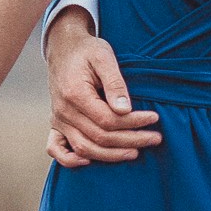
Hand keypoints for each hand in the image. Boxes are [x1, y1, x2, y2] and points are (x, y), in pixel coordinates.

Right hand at [44, 6, 160, 166]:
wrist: (64, 48)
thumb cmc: (87, 51)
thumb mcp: (104, 57)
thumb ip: (115, 82)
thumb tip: (125, 109)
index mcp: (75, 93)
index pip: (107, 119)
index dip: (133, 123)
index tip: (154, 118)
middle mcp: (63, 111)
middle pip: (99, 137)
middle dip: (130, 140)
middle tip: (155, 138)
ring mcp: (57, 119)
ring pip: (84, 148)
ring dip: (111, 155)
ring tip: (136, 151)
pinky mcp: (56, 123)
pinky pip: (55, 149)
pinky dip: (70, 160)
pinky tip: (90, 162)